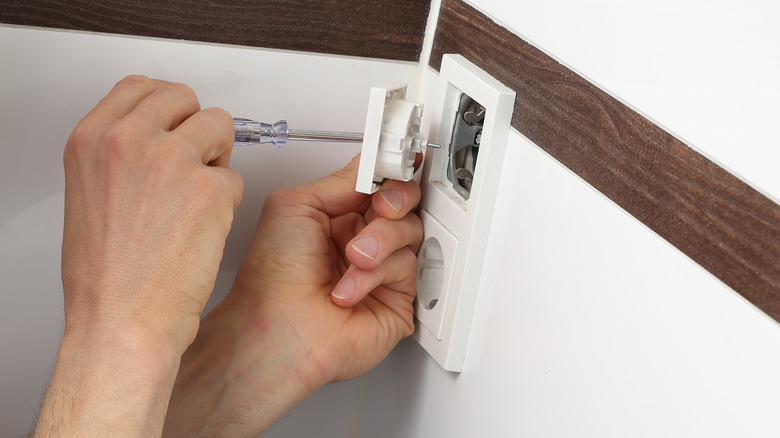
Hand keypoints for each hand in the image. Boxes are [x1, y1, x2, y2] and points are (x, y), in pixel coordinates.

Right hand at [34, 76, 242, 436]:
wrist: (124, 322)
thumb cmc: (106, 277)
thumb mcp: (89, 197)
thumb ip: (117, 158)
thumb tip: (151, 138)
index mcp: (91, 140)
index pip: (140, 87)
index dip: (165, 106)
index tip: (174, 122)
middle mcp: (129, 141)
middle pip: (185, 98)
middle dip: (196, 127)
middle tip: (193, 162)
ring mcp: (171, 161)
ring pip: (220, 126)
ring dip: (218, 158)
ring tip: (198, 198)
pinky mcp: (210, 188)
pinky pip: (236, 176)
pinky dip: (228, 201)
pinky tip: (203, 227)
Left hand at [163, 156, 422, 436]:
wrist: (277, 328)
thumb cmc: (272, 278)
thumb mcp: (295, 206)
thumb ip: (340, 180)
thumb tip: (372, 164)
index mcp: (337, 217)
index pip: (378, 184)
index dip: (390, 172)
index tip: (395, 161)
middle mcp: (362, 241)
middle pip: (404, 202)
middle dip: (395, 198)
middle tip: (380, 207)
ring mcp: (381, 270)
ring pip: (410, 230)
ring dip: (380, 239)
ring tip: (352, 257)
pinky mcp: (397, 298)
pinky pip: (408, 266)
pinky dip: (377, 273)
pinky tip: (348, 288)